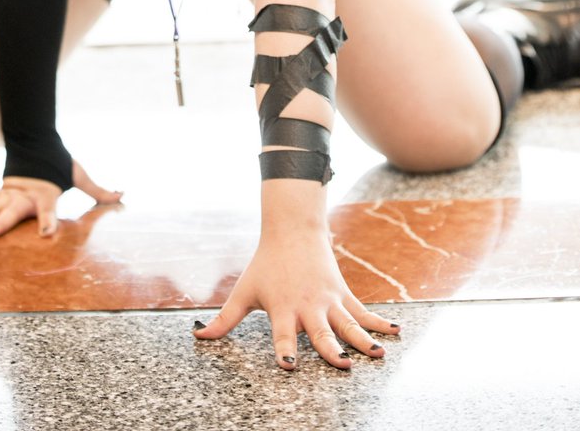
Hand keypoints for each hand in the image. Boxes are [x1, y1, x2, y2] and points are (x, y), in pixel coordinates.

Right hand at [0, 159, 123, 238]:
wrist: (37, 143)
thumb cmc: (59, 164)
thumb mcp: (79, 174)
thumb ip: (98, 189)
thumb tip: (123, 194)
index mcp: (46, 193)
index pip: (48, 209)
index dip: (48, 221)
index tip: (47, 234)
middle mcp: (26, 195)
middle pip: (13, 211)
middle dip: (1, 223)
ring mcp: (11, 194)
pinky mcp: (1, 193)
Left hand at [193, 228, 400, 370]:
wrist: (292, 229)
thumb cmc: (265, 265)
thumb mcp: (243, 291)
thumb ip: (224, 320)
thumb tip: (198, 338)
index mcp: (282, 308)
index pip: (283, 335)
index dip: (286, 350)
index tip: (290, 366)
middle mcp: (308, 306)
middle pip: (321, 332)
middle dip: (332, 349)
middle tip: (343, 364)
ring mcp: (328, 300)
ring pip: (348, 323)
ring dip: (364, 339)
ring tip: (379, 354)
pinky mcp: (343, 294)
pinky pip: (363, 312)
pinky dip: (380, 323)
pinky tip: (396, 334)